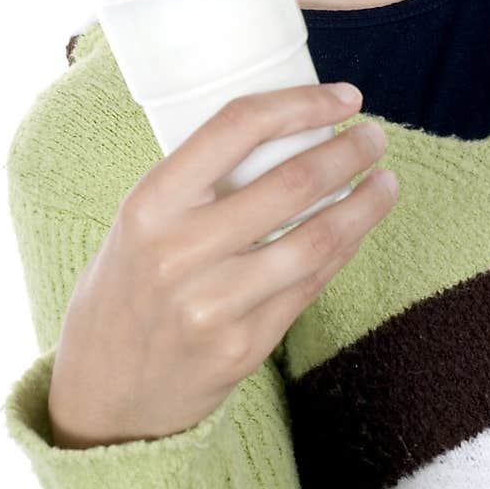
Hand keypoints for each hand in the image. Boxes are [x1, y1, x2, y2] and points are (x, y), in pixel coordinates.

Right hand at [47, 83, 394, 446]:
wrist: (103, 392)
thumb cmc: (128, 285)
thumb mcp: (139, 221)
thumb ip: (196, 184)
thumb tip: (288, 131)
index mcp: (149, 204)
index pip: (236, 127)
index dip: (301, 104)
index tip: (344, 97)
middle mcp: (178, 253)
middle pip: (290, 184)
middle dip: (347, 152)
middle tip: (373, 135)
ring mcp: (212, 306)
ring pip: (314, 240)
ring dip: (364, 205)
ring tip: (385, 181)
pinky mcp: (242, 348)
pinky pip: (310, 286)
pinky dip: (344, 249)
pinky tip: (359, 227)